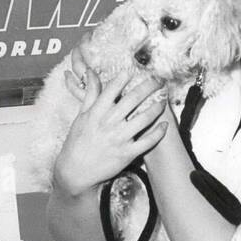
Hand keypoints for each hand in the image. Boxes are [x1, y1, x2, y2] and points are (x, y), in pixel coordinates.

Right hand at [52, 53, 168, 198]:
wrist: (76, 171)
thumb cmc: (77, 142)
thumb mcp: (81, 116)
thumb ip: (90, 94)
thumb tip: (90, 73)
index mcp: (97, 112)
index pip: (112, 89)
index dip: (125, 77)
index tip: (135, 70)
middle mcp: (109, 123)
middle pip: (133, 99)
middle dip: (148, 87)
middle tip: (158, 80)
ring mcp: (119, 138)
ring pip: (144, 118)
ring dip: (157, 107)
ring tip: (164, 100)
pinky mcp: (127, 154)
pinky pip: (147, 142)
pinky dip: (158, 133)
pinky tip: (164, 125)